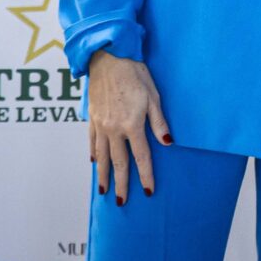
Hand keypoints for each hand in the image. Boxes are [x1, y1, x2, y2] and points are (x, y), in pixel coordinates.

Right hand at [86, 50, 171, 204]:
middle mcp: (114, 129)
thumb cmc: (135, 74)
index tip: (148, 191)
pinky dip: (94, 154)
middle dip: (122, 184)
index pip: (141, 157)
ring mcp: (101, 125)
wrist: (109, 59)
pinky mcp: (92, 118)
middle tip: (122, 202)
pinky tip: (95, 163)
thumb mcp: (154, 95)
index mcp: (132, 125)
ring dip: (104, 175)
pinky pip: (92, 141)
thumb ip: (159, 121)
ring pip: (102, 156)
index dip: (146, 175)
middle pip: (119, 162)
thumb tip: (167, 142)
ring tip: (105, 192)